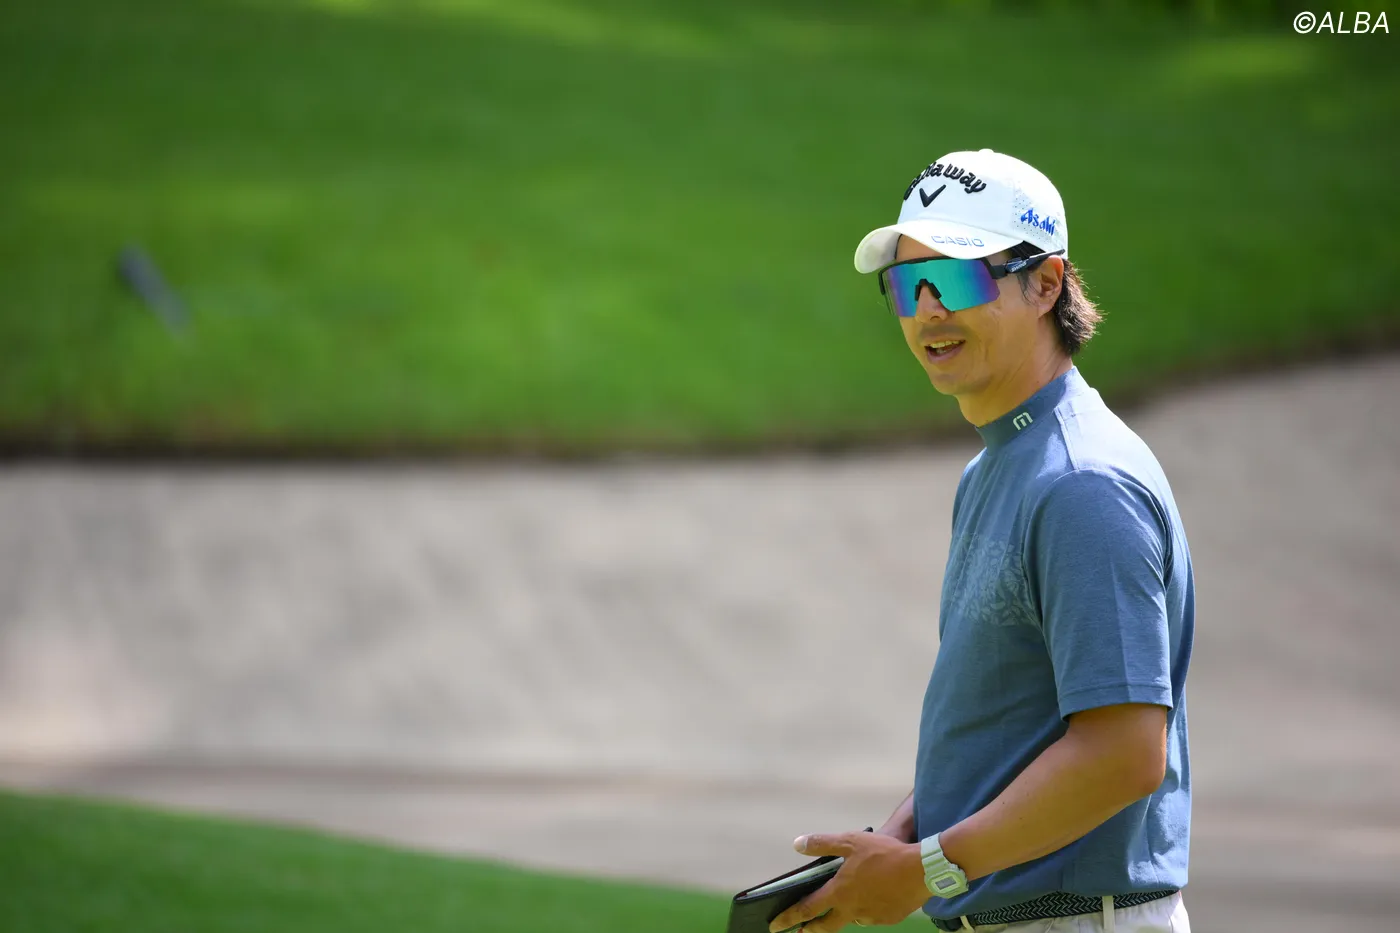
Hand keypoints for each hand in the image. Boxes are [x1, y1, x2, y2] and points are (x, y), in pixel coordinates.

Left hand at [768, 831, 928, 932]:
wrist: (922, 870)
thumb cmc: (883, 853)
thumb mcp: (850, 841)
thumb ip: (822, 844)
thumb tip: (798, 844)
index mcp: (839, 892)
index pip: (807, 909)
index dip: (789, 918)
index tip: (775, 926)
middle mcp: (852, 910)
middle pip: (825, 926)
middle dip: (810, 929)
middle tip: (801, 931)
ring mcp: (870, 917)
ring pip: (850, 919)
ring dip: (842, 915)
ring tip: (841, 906)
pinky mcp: (888, 919)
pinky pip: (871, 916)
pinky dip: (865, 909)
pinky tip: (872, 897)